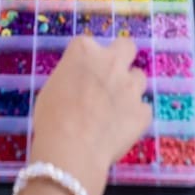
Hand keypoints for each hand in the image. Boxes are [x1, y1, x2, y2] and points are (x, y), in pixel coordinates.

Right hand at [28, 33, 150, 194]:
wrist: (70, 149)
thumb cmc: (51, 118)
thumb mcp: (52, 88)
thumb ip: (71, 78)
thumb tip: (79, 86)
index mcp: (84, 51)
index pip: (87, 45)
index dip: (85, 61)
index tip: (80, 76)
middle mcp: (111, 62)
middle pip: (126, 46)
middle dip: (121, 58)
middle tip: (111, 77)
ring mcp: (130, 86)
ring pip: (139, 77)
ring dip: (129, 89)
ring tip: (115, 109)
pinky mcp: (143, 112)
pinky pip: (143, 110)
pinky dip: (134, 117)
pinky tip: (121, 130)